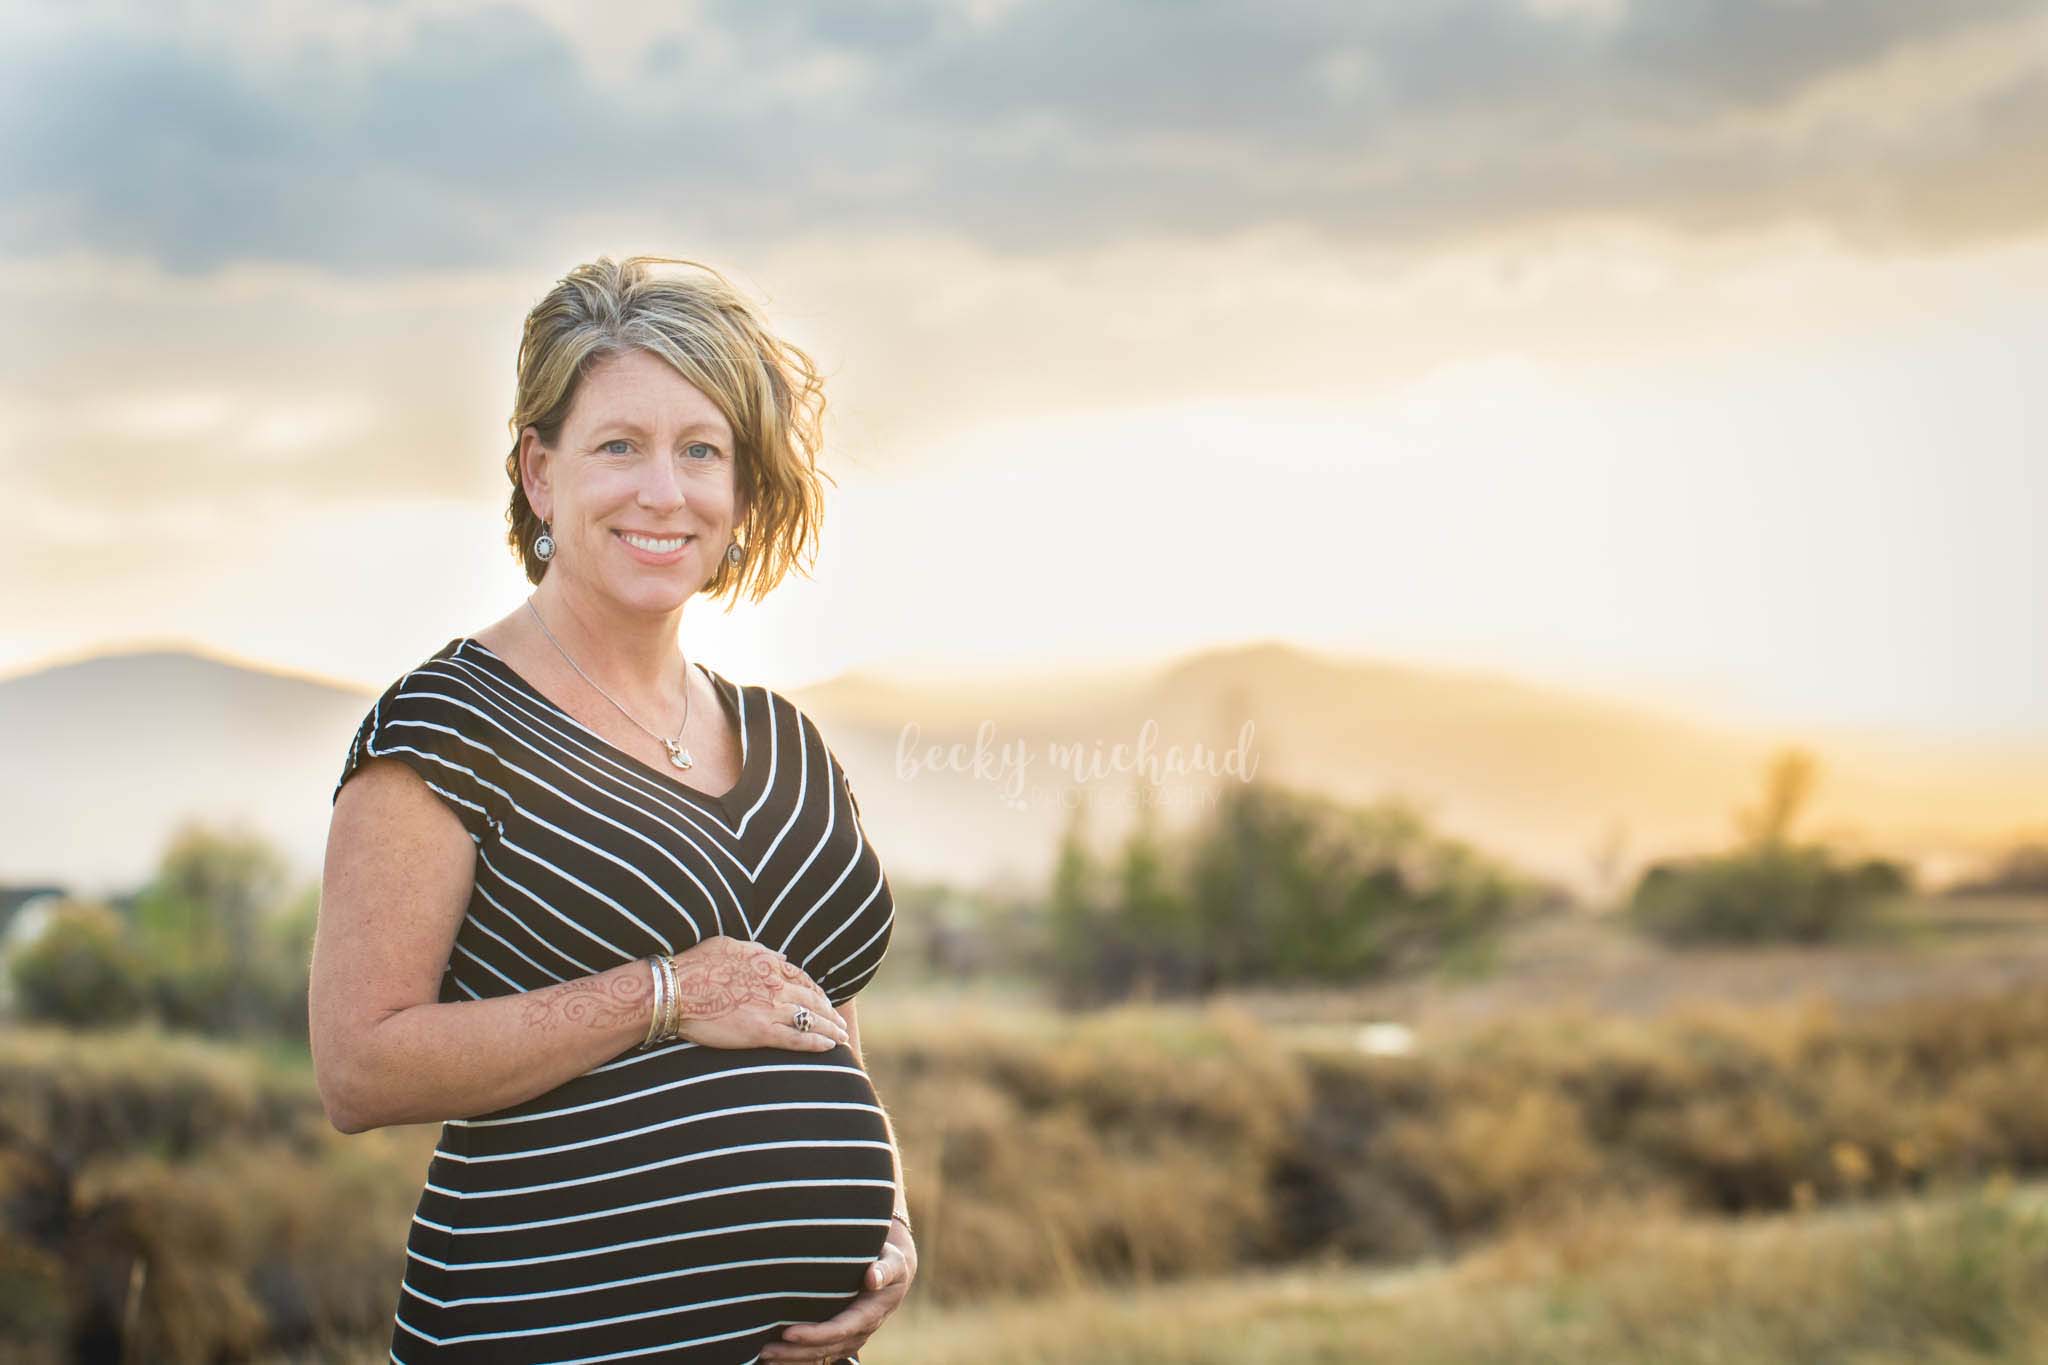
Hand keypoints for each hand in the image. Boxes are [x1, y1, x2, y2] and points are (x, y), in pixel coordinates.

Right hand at [666, 935, 848, 1051]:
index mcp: (768, 963)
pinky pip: (796, 1039)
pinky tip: (829, 1047)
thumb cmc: (696, 966)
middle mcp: (775, 985)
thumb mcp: (730, 945)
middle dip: (830, 1012)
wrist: (675, 991)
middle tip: (841, 1022)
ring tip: (842, 1037)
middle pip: (812, 999)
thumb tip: (781, 956)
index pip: (802, 978)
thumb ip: (759, 951)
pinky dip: (816, 1043)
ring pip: (810, 1020)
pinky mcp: (761, 1032)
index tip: (824, 1000)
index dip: (816, 990)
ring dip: (831, 1029)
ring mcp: (770, 1009)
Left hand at [758, 1217, 915, 1362]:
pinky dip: (796, 1360)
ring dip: (791, 1359)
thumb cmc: (889, 1262)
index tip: (788, 1332)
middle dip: (793, 1352)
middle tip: (764, 1349)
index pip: (839, 1329)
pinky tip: (775, 1358)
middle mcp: (859, 1333)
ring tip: (762, 1355)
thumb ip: (884, 1269)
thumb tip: (872, 1278)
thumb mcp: (892, 1260)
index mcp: (869, 1314)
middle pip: (824, 1349)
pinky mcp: (840, 1341)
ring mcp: (849, 1340)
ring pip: (818, 1358)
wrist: (895, 1277)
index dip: (814, 1334)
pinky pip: (818, 1357)